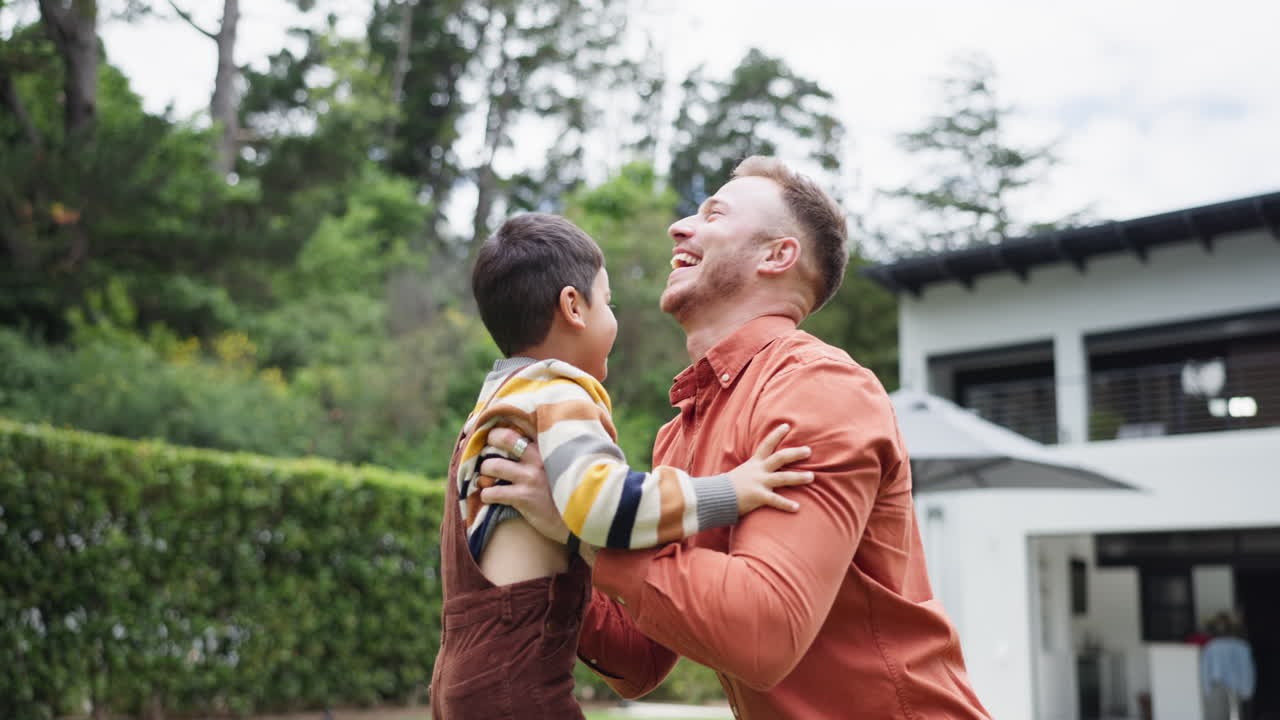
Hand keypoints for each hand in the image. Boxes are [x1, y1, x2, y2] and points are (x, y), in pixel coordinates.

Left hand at [479, 427, 571, 544]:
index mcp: (549, 448)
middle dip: (491, 440)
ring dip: (484, 471)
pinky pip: (493, 492)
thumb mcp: (565, 467)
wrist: (580, 521)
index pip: (526, 424)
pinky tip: (489, 497)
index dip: (508, 423)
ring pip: (493, 465)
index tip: (497, 426)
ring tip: (485, 477)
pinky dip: (486, 494)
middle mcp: (539, 458)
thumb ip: (551, 454)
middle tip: (486, 448)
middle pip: (505, 438)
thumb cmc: (569, 493)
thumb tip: (529, 445)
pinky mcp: (524, 497)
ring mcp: (531, 477)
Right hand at [728, 423, 812, 513]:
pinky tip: (797, 508)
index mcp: (754, 464)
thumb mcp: (740, 473)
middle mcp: (758, 471)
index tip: (787, 426)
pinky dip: (786, 504)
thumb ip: (751, 471)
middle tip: (809, 451)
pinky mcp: (758, 496)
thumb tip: (759, 471)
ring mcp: (759, 483)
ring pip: (782, 477)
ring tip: (812, 477)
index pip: (766, 445)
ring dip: (798, 477)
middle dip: (795, 453)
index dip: (776, 435)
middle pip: (780, 458)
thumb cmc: (727, 488)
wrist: (714, 497)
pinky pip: (775, 500)